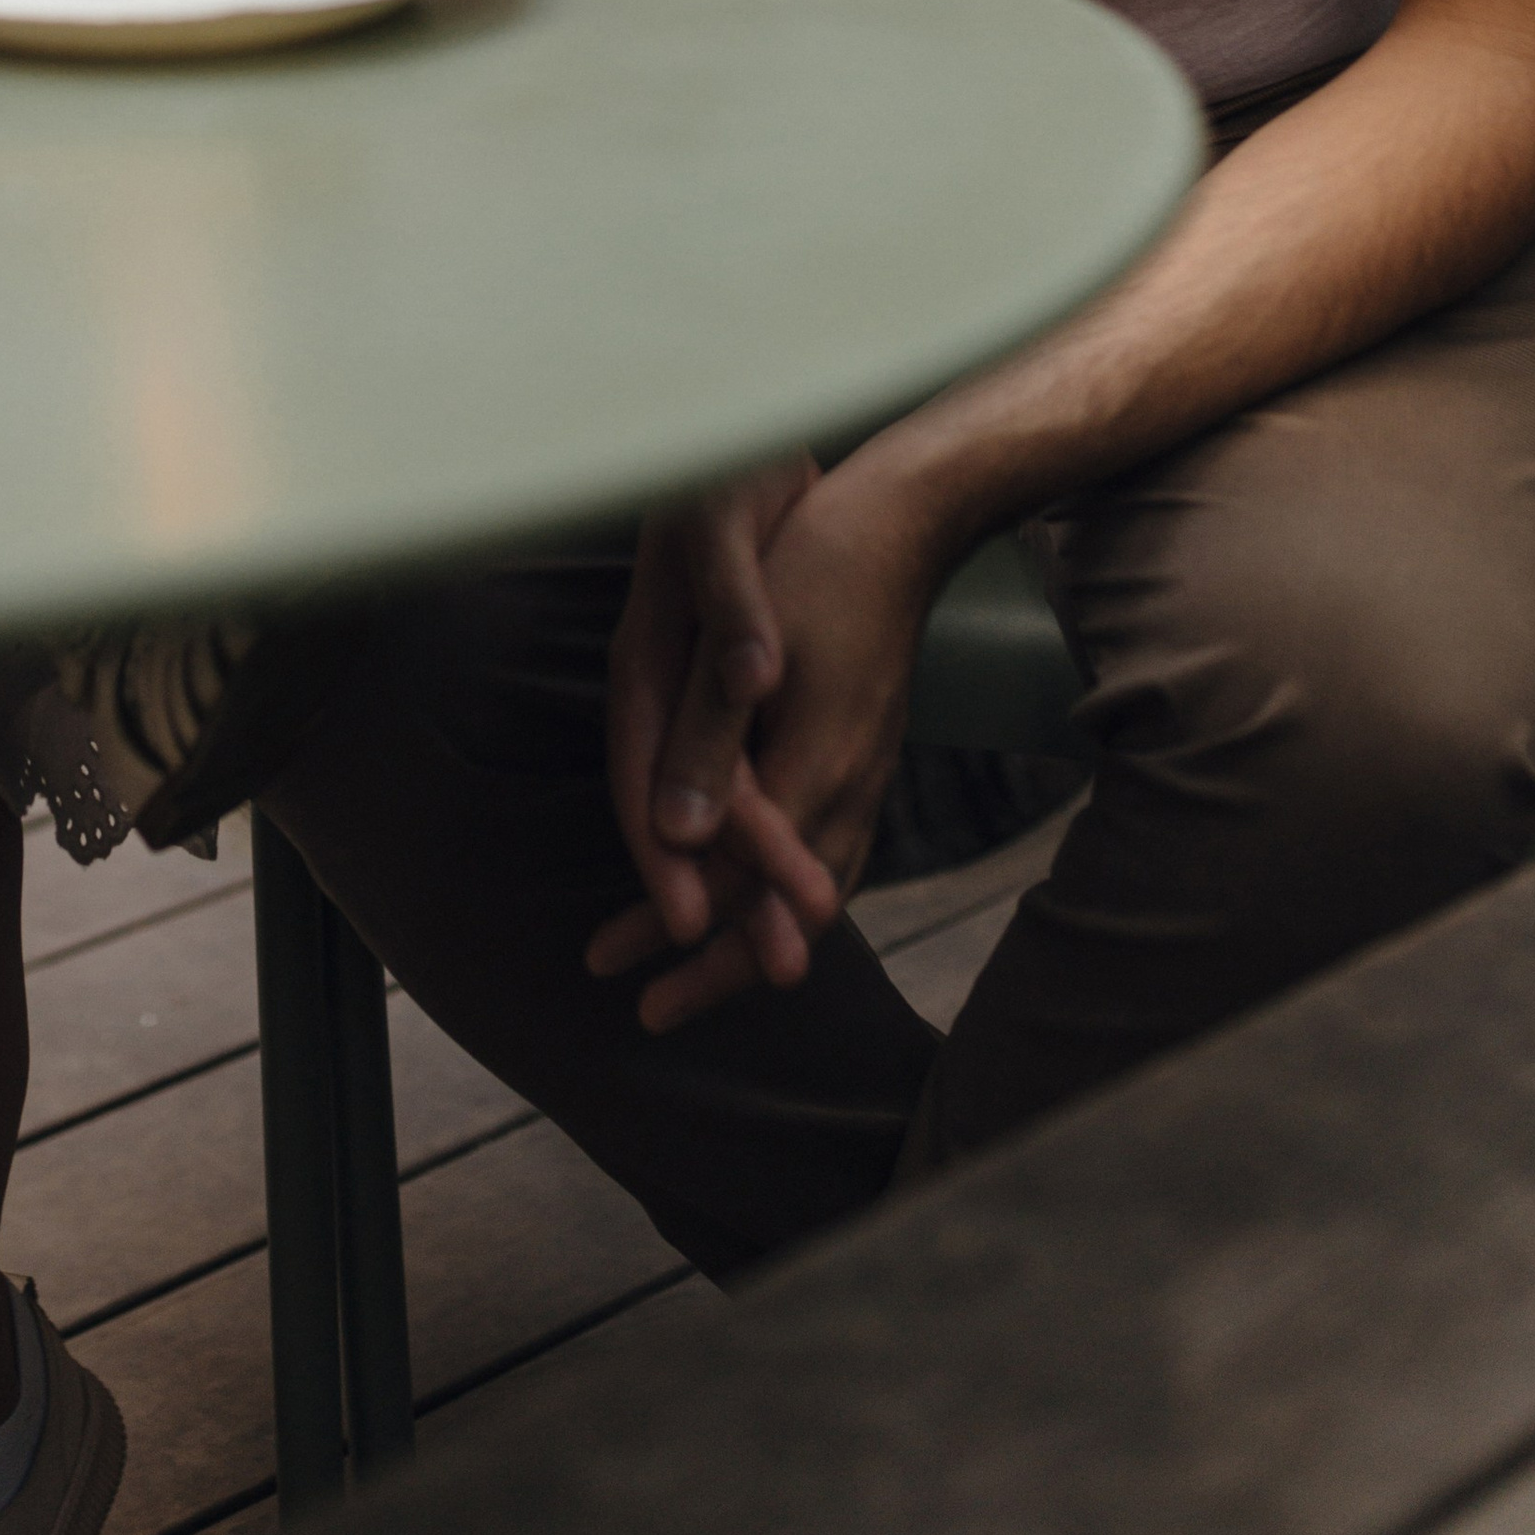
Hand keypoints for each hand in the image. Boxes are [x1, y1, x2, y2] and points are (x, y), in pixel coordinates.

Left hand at [589, 456, 939, 1027]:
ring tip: (699, 973)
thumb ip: (709, 745)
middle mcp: (851, 786)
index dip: (680, 935)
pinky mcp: (873, 755)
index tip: (625, 978)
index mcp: (814, 770)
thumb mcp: (745, 649)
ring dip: (753, 935)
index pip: (739, 884)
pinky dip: (795, 894)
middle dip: (716, 966)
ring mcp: (871, 773)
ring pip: (816, 887)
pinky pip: (836, 849)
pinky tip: (771, 898)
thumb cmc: (818, 568)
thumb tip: (678, 838)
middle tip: (652, 1012)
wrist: (909, 522)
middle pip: (781, 908)